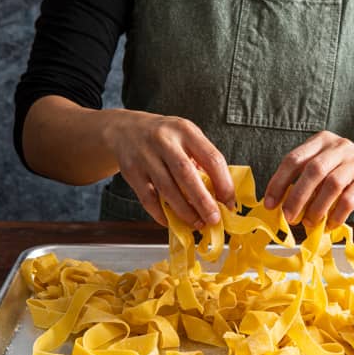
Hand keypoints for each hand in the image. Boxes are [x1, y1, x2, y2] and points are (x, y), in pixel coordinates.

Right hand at [106, 111, 234, 227]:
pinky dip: (161, 214)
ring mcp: (145, 156)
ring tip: (197, 224)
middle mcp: (165, 141)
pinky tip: (172, 221)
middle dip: (203, 201)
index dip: (224, 184)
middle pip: (187, 175)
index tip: (229, 202)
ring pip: (167, 189)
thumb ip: (201, 160)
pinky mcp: (131, 172)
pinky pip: (148, 198)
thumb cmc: (164, 137)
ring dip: (185, 211)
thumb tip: (220, 195)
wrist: (125, 130)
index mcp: (186, 131)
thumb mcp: (185, 137)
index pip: (211, 158)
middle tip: (214, 219)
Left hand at [264, 131, 353, 228]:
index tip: (270, 204)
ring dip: (316, 208)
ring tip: (308, 223)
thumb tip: (278, 205)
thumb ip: (301, 180)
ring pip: (332, 185)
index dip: (279, 182)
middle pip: (313, 171)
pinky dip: (335, 216)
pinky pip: (348, 200)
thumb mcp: (320, 168)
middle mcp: (339, 147)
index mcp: (321, 141)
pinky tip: (328, 225)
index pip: (294, 159)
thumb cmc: (340, 173)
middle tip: (287, 217)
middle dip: (296, 197)